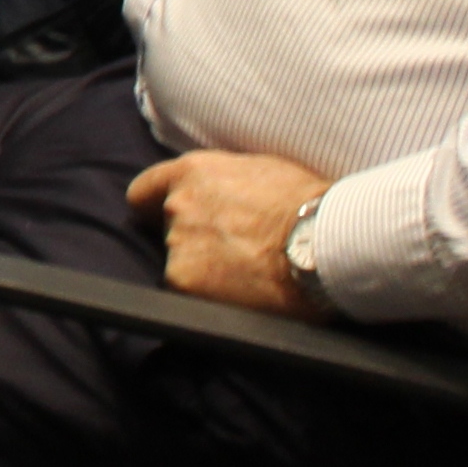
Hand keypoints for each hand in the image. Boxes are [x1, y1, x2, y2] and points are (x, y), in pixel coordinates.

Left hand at [127, 148, 328, 318]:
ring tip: (247, 273)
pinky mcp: (184, 281)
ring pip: (182, 262)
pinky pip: (191, 292)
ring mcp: (177, 245)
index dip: (154, 209)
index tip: (163, 221)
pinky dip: (212, 295)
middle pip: (168, 230)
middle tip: (233, 251)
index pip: (143, 193)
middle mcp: (176, 206)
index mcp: (191, 173)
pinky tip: (244, 292)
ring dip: (205, 269)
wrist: (324, 240)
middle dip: (195, 240)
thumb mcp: (260, 170)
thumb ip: (224, 182)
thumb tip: (220, 193)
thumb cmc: (307, 202)